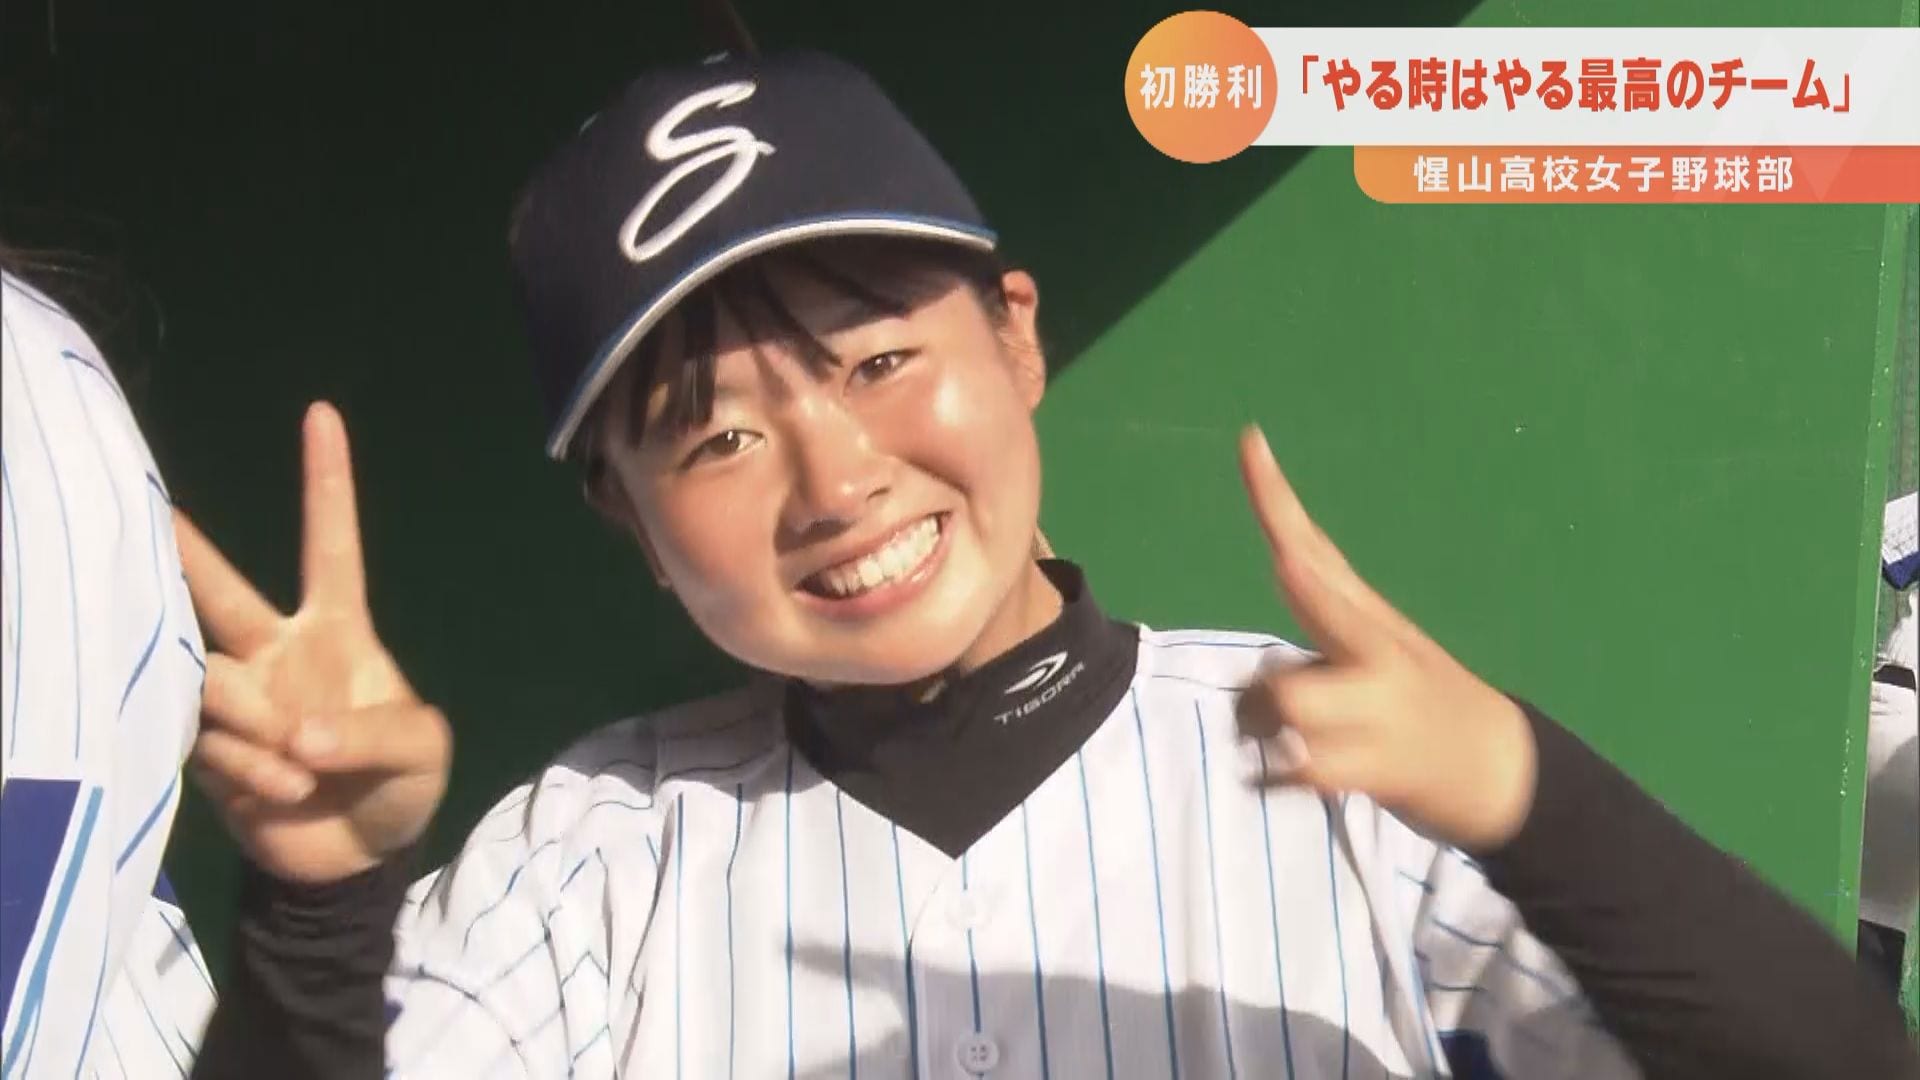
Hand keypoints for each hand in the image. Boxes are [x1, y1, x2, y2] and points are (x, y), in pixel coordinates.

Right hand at [175, 401, 449, 883]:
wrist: (359, 859)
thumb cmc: (403, 784)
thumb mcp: (421, 750)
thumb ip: (372, 732)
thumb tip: (297, 732)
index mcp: (338, 630)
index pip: (331, 545)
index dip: (326, 483)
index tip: (322, 414)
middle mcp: (276, 651)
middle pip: (221, 590)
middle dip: (184, 550)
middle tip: (148, 506)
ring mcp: (239, 698)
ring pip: (211, 680)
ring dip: (255, 726)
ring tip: (298, 769)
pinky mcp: (209, 749)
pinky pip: (208, 742)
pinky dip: (249, 769)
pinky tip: (279, 791)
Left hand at [1232, 425, 1535, 853]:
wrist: (1503, 769)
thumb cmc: (1423, 704)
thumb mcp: (1384, 644)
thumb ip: (1328, 609)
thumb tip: (1284, 566)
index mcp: (1368, 616)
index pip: (1312, 546)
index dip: (1274, 495)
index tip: (1248, 439)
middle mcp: (1375, 649)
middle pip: (1316, 598)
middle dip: (1295, 586)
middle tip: (1280, 589)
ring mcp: (1380, 707)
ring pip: (1289, 696)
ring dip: (1259, 721)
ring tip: (1271, 741)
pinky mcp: (1379, 765)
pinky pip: (1304, 767)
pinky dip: (1277, 776)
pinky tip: (1279, 781)